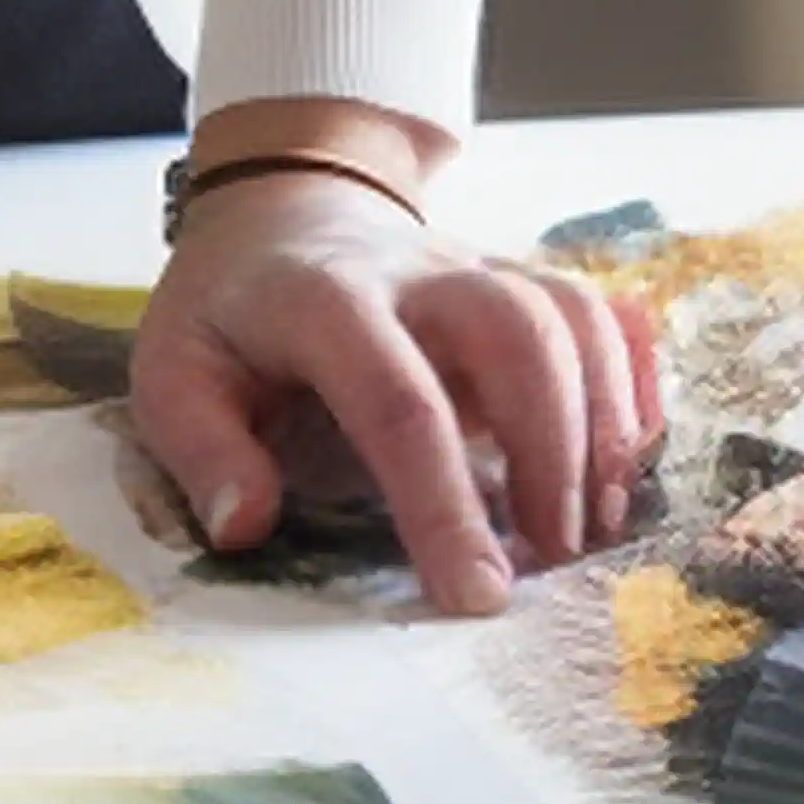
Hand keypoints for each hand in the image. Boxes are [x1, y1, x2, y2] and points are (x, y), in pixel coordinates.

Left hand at [131, 164, 660, 618]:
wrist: (283, 209)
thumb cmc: (228, 313)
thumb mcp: (172, 371)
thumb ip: (201, 447)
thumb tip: (244, 527)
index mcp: (322, 300)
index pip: (397, 399)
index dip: (443, 501)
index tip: (475, 593)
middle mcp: (417, 273)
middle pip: (517, 333)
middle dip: (552, 451)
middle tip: (552, 561)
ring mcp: (481, 269)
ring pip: (573, 316)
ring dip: (601, 426)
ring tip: (592, 530)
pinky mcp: (523, 281)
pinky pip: (604, 314)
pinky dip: (631, 384)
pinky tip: (625, 463)